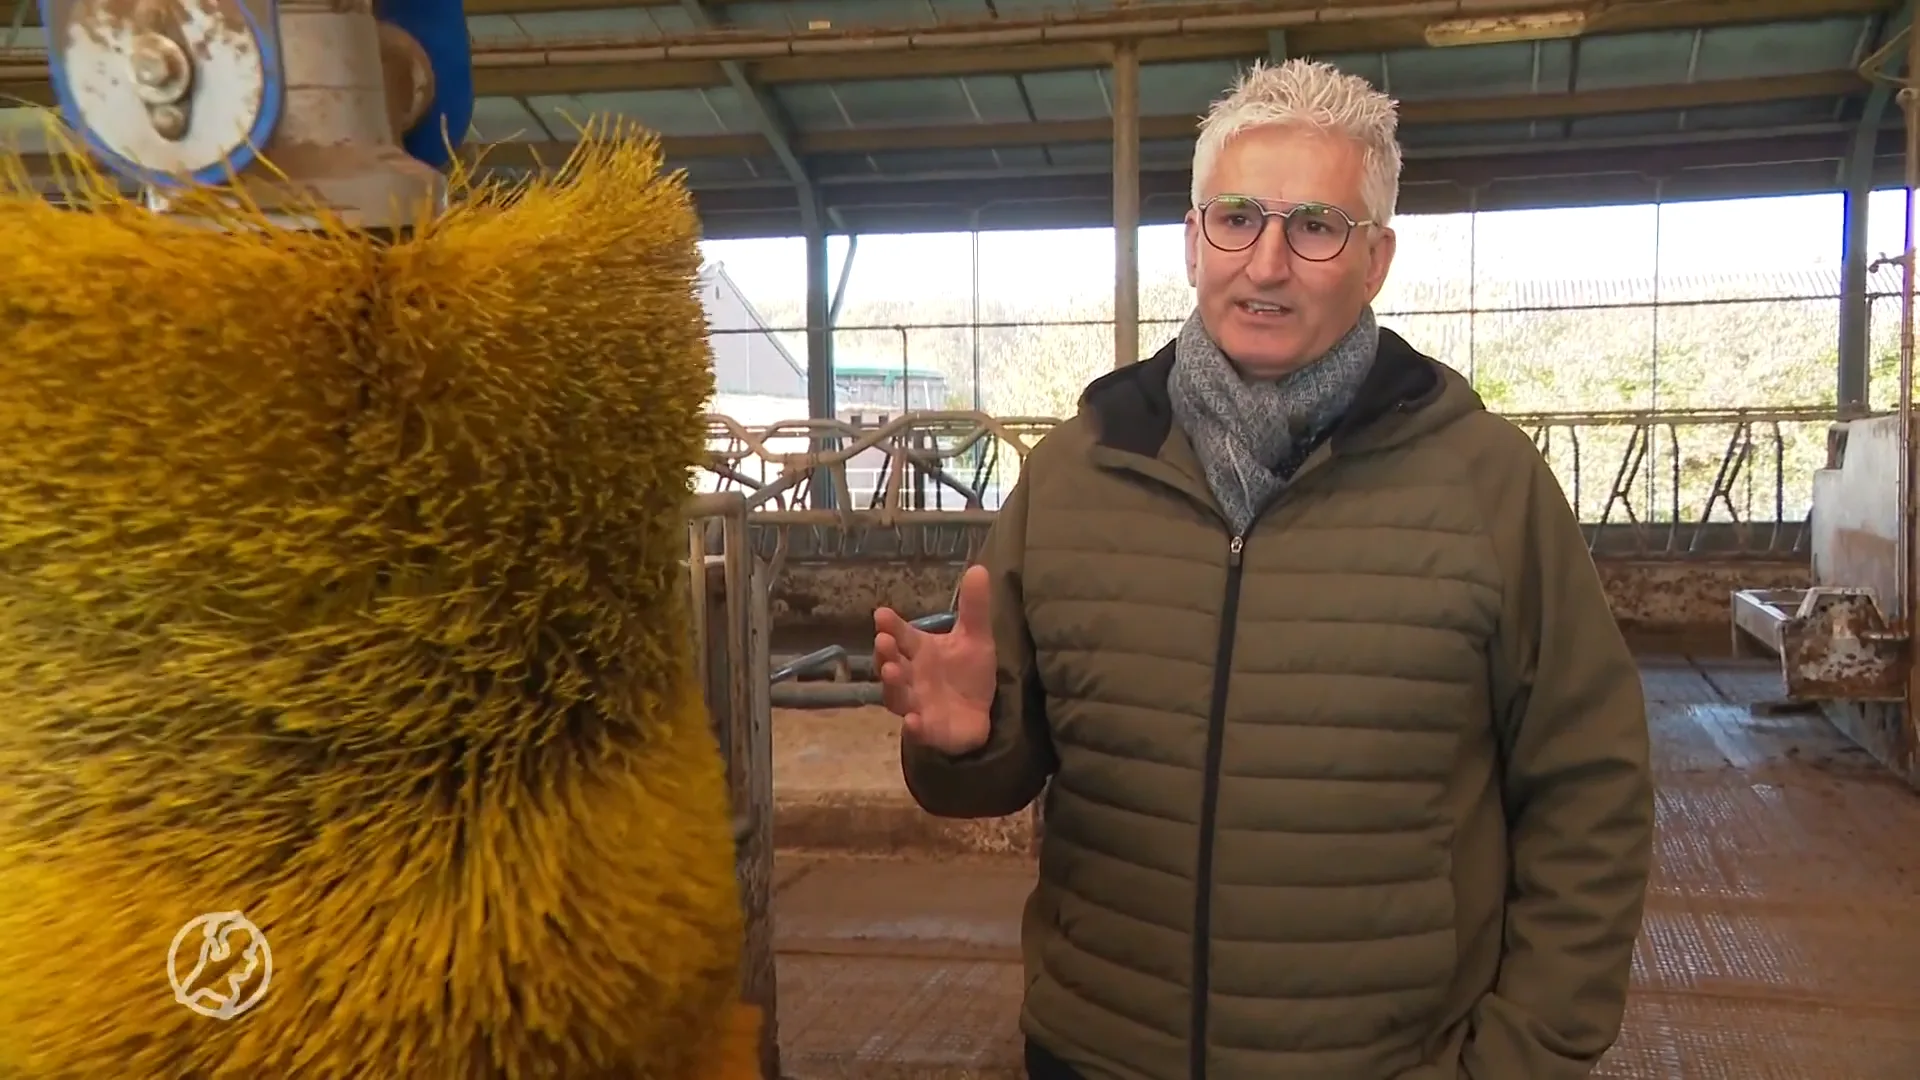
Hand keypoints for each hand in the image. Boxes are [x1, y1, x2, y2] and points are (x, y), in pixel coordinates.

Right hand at [873, 564, 996, 755]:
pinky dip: (913, 726)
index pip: (901, 635)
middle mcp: (911, 675)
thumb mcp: (976, 638)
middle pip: (892, 664)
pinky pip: (916, 729)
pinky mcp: (926, 729)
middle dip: (886, 653)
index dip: (891, 626)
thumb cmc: (968, 673)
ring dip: (892, 684)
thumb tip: (979, 567)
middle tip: (883, 641)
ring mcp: (915, 703)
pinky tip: (913, 720)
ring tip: (892, 672)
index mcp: (920, 650)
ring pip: (897, 695)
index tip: (881, 614)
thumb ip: (974, 607)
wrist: (978, 714)